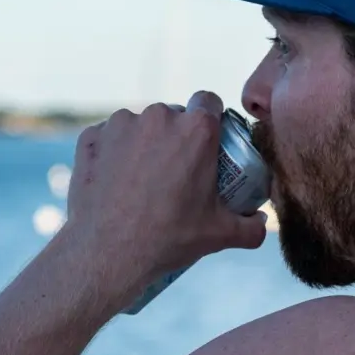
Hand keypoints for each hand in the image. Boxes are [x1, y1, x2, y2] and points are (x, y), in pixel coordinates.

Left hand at [62, 91, 267, 293]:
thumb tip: (262, 223)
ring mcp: (121, 124)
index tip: (205, 141)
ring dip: (143, 143)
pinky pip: (108, 136)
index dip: (209, 118)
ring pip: (139, 125)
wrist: (107, 252)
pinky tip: (114, 180)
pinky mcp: (92, 136)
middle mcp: (159, 117)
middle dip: (175, 136)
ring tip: (141, 179)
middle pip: (173, 116)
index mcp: (196, 130)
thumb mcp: (220, 235)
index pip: (209, 102)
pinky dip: (112, 152)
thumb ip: (252, 227)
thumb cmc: (168, 239)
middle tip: (173, 171)